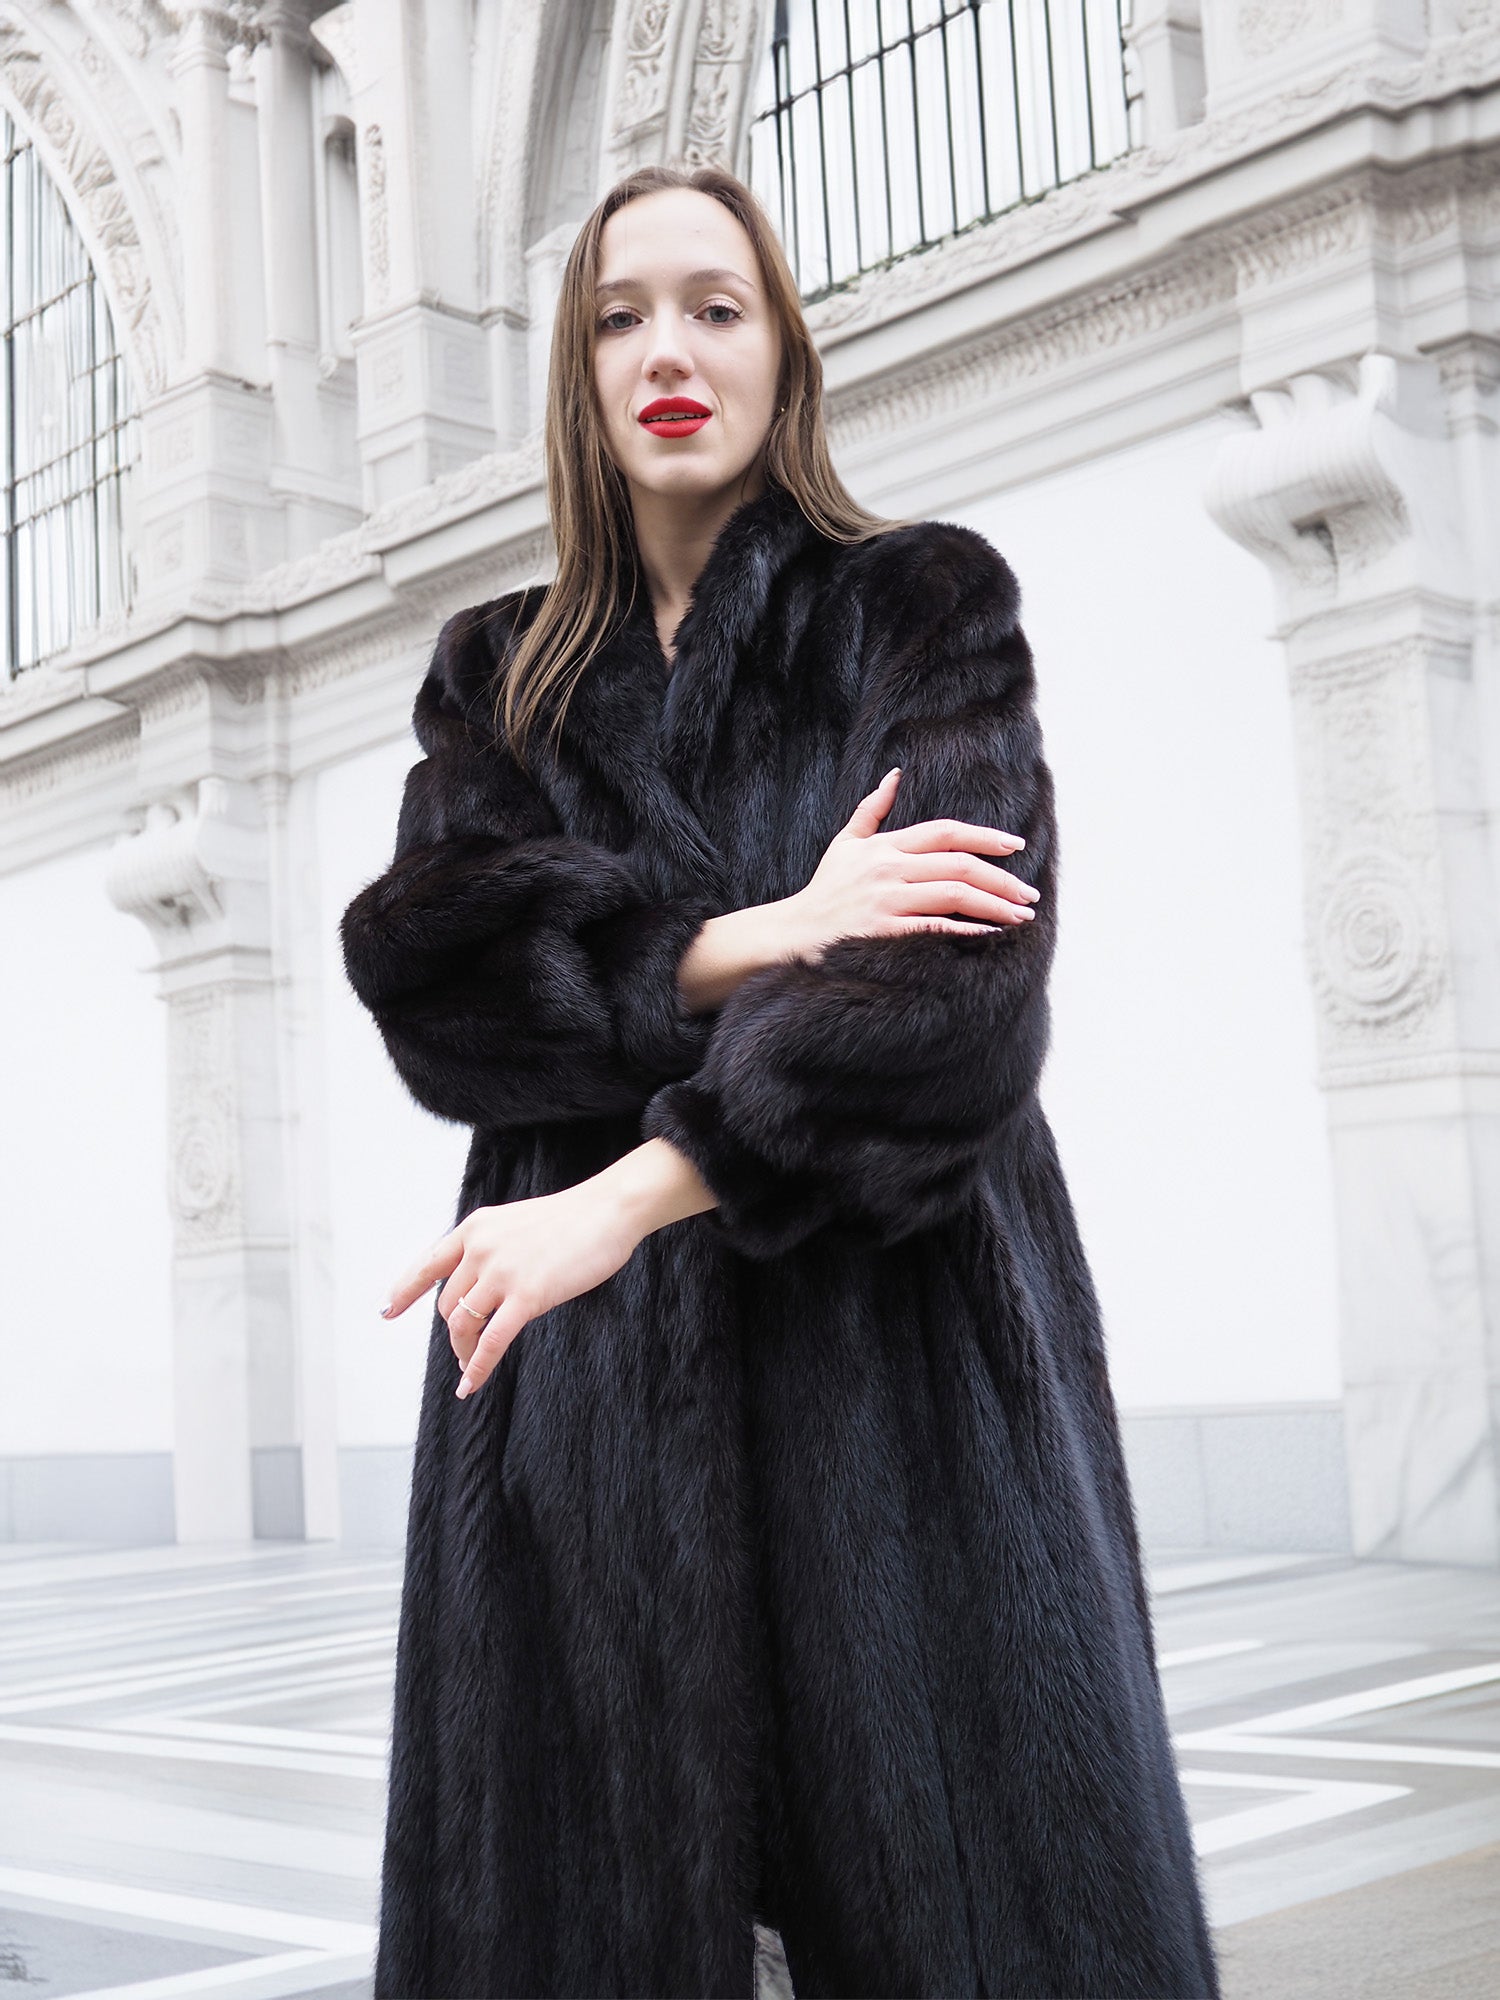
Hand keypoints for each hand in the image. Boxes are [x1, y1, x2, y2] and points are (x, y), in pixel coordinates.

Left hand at [379, 1179, 644, 1399]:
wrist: (609, 1210)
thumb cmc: (573, 1219)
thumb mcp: (517, 1224)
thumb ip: (493, 1250)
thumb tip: (481, 1287)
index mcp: (475, 1228)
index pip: (428, 1265)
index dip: (405, 1291)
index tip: (387, 1312)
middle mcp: (480, 1249)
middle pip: (448, 1304)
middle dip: (454, 1332)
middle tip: (465, 1350)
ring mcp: (501, 1273)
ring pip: (463, 1325)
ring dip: (464, 1352)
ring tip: (470, 1367)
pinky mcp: (527, 1297)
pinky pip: (491, 1342)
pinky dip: (478, 1368)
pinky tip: (471, 1385)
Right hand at [779, 766, 1037, 958]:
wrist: (793, 932)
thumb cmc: (824, 890)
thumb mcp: (844, 843)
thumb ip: (871, 810)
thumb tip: (894, 776)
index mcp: (885, 846)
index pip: (945, 833)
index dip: (984, 837)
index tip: (1015, 845)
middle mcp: (889, 869)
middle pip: (958, 864)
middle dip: (1001, 878)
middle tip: (1030, 892)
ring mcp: (886, 900)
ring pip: (953, 895)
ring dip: (994, 904)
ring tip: (1021, 914)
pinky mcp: (883, 931)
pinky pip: (935, 928)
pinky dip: (967, 929)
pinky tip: (991, 932)